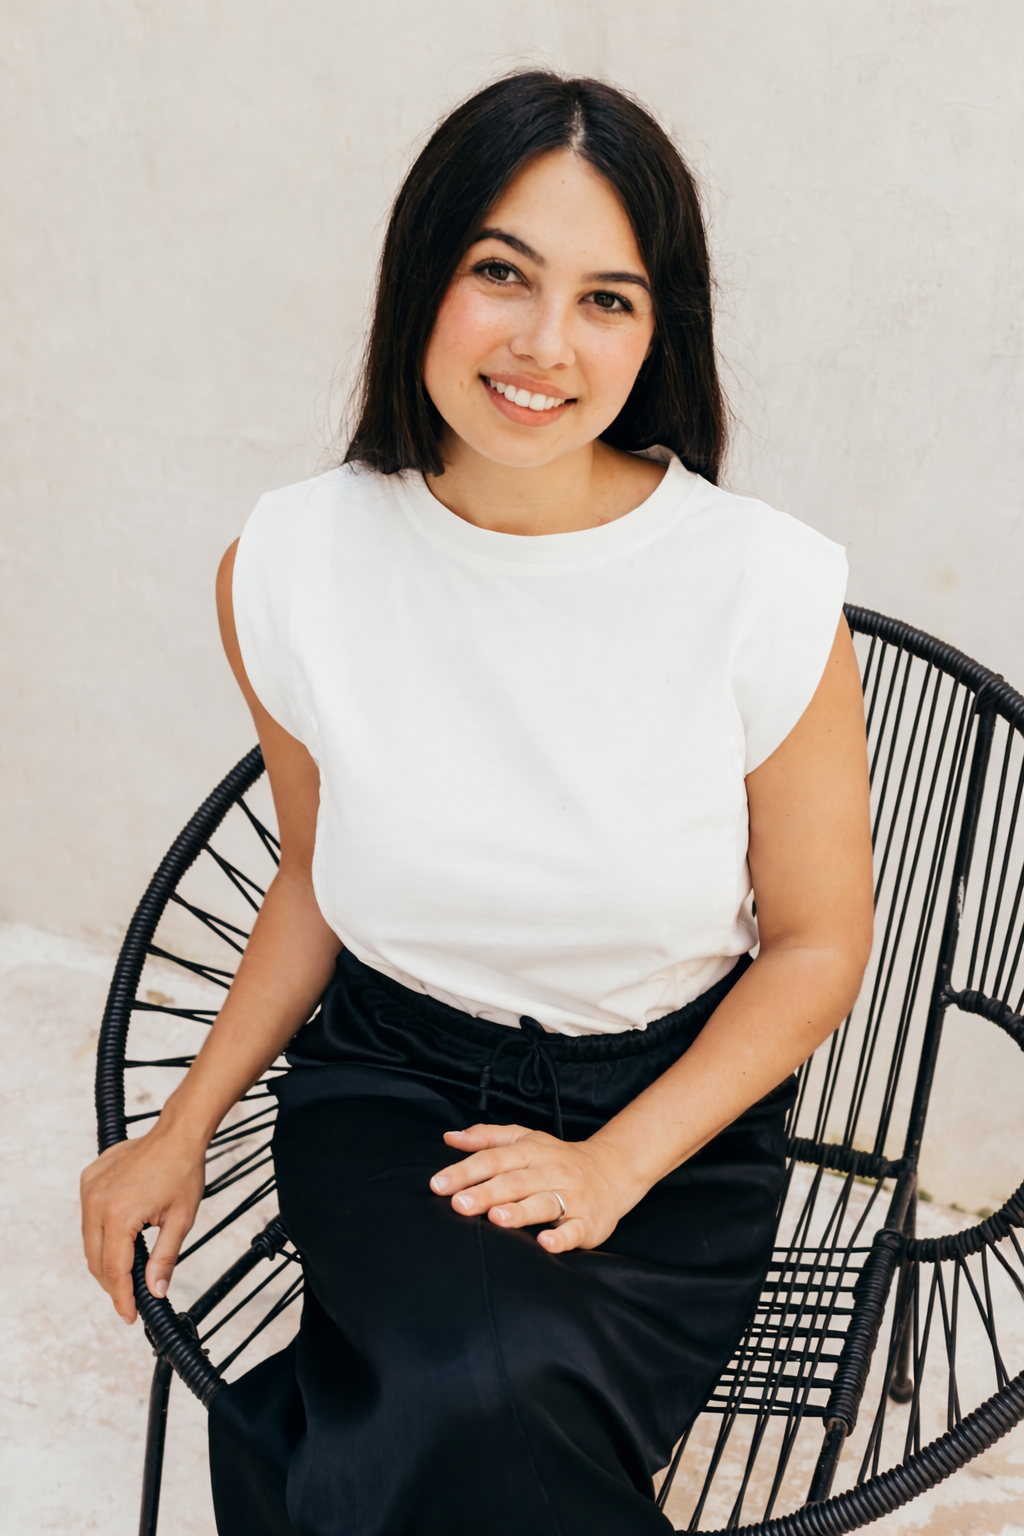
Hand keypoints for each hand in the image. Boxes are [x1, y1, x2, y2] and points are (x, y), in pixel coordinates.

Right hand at [80, 1125, 206, 1323]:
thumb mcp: (180, 1220)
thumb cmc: (183, 1172)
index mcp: (119, 1214)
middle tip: (130, 1300)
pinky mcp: (89, 1180)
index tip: (129, 1316)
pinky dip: (100, 1234)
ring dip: (105, 1260)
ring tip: (126, 1274)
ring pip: (89, 1241)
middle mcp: (97, 1202)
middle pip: (96, 1260)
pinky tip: (119, 1240)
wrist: (177, 1133)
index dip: (121, 1297)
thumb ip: (165, 1258)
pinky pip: (89, 1218)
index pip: (115, 1270)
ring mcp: (89, 1189)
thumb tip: (156, 1292)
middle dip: (112, 1284)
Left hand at [429, 1123, 641, 1253]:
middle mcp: (550, 1172)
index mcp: (531, 1152)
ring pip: (542, 1203)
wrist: (614, 1169)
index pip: (494, 1159)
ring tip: (496, 1218)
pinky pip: (574, 1229)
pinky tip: (545, 1243)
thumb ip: (487, 1138)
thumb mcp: (525, 1139)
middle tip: (459, 1204)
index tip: (439, 1184)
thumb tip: (449, 1137)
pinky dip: (561, 1237)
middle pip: (514, 1182)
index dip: (465, 1171)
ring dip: (520, 1211)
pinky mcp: (588, 1222)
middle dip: (486, 1193)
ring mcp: (570, 1197)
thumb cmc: (558, 1158)